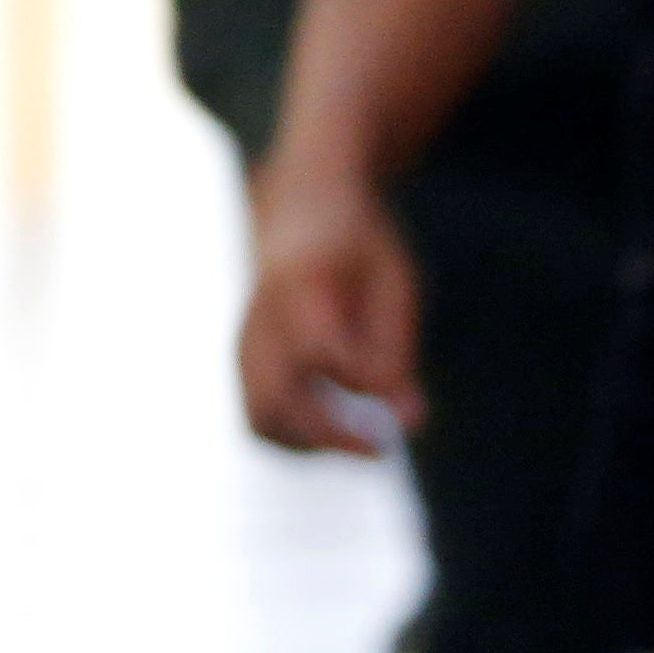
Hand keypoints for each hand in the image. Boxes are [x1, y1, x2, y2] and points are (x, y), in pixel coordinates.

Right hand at [240, 161, 426, 456]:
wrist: (300, 205)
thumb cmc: (359, 245)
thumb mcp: (395, 282)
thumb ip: (397, 350)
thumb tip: (409, 422)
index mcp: (301, 284)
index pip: (322, 352)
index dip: (364, 382)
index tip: (404, 396)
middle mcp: (261, 318)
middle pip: (274, 401)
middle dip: (329, 436)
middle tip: (382, 447)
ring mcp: (245, 340)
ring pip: (259, 420)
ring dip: (311, 445)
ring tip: (362, 440)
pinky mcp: (244, 360)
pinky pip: (260, 416)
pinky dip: (298, 436)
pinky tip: (340, 426)